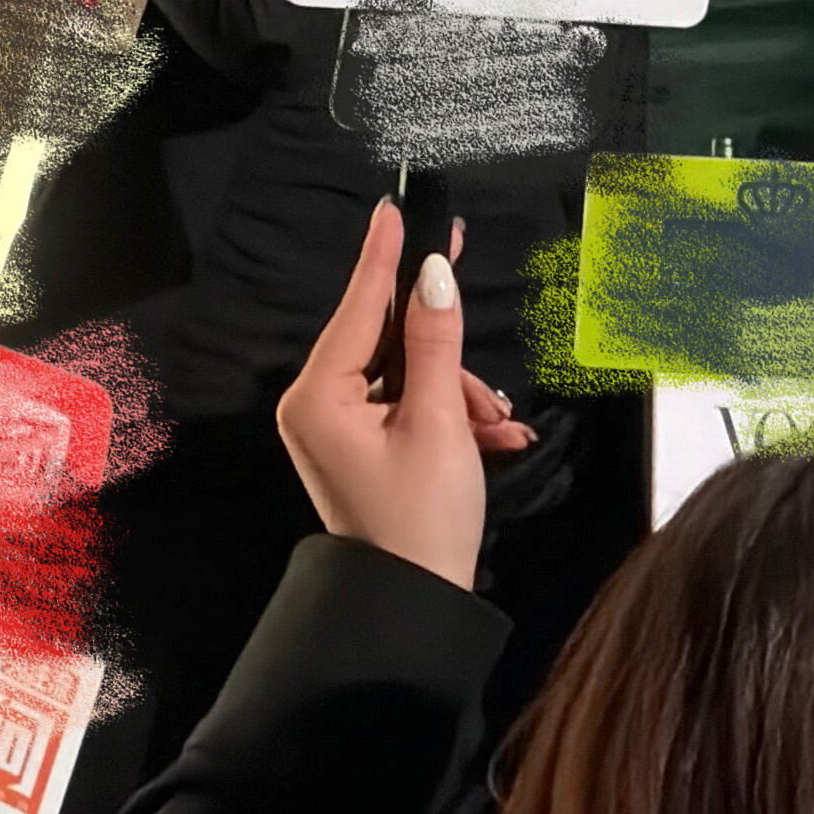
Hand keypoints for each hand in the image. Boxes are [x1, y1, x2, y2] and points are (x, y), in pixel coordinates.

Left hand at [277, 201, 532, 591]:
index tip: (393, 206)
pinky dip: (451, 414)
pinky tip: (494, 435)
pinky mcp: (362, 446)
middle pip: (387, 339)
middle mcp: (317, 405)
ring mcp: (338, 428)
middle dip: (444, 349)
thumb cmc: (422, 520)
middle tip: (466, 282)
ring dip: (458, 390)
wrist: (416, 607)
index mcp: (319, 396)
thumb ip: (435, 340)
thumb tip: (433, 274)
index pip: (358, 306)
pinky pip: (408, 404)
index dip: (383, 255)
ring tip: (496, 425)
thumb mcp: (438, 421)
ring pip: (407, 372)